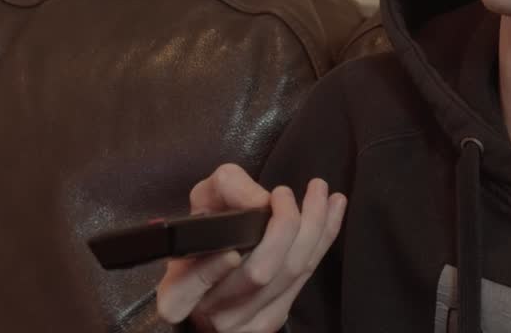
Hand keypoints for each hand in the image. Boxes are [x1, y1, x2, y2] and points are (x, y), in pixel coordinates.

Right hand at [155, 163, 345, 332]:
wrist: (214, 276)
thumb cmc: (205, 233)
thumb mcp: (201, 204)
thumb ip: (223, 191)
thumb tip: (260, 201)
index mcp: (179, 292)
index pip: (191, 286)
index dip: (212, 271)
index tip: (231, 253)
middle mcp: (212, 312)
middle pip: (257, 274)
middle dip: (282, 227)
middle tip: (285, 193)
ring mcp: (246, 322)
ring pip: (289, 275)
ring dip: (313, 228)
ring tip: (319, 191)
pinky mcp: (272, 318)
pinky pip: (305, 279)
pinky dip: (324, 240)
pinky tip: (332, 210)